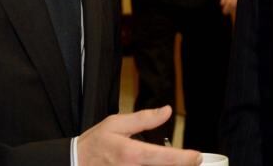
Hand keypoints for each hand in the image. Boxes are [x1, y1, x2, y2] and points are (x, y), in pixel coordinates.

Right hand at [76, 106, 201, 164]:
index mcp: (132, 154)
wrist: (76, 163)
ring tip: (177, 163)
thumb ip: (144, 118)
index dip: (186, 158)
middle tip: (191, 162)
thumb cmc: (95, 144)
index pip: (166, 158)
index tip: (196, 156)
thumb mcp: (116, 123)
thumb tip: (166, 111)